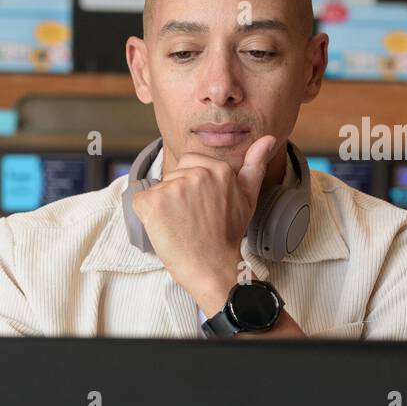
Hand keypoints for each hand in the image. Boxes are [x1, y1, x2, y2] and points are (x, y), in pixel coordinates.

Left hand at [129, 134, 277, 315]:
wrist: (212, 267)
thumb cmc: (227, 235)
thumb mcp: (247, 198)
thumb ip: (254, 165)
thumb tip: (268, 138)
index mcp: (218, 169)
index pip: (190, 163)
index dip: (192, 187)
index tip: (201, 207)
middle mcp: (196, 174)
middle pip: (172, 174)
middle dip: (177, 195)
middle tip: (191, 219)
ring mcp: (173, 187)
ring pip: (157, 189)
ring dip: (163, 207)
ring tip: (180, 225)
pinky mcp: (152, 203)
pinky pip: (139, 201)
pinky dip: (145, 215)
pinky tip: (163, 228)